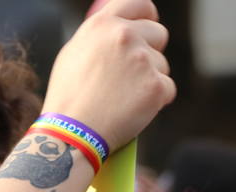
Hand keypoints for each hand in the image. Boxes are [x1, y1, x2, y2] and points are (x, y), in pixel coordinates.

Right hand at [41, 0, 174, 151]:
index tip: (147, 29)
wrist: (72, 134)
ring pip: (162, 65)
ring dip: (150, 80)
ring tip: (123, 98)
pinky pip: (167, 89)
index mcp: (102, 25)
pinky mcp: (156, 86)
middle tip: (134, 75)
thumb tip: (119, 27)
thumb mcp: (74, 54)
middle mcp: (124, 36)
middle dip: (151, 52)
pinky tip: (133, 110)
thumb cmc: (69, 98)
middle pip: (159, 33)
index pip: (139, 4)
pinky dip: (155, 102)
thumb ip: (100, 36)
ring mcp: (143, 60)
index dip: (147, 17)